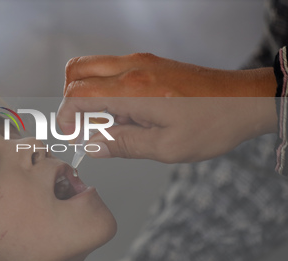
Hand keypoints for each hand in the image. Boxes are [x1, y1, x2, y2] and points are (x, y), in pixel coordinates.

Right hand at [59, 53, 277, 162]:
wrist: (246, 101)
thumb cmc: (211, 124)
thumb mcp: (165, 147)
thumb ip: (122, 145)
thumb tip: (92, 146)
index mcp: (133, 90)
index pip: (78, 94)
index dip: (65, 116)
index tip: (71, 135)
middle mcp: (133, 68)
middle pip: (77, 70)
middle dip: (69, 99)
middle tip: (83, 126)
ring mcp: (141, 62)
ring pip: (93, 67)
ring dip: (89, 95)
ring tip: (112, 124)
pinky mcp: (149, 64)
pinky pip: (113, 71)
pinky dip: (107, 90)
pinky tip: (127, 115)